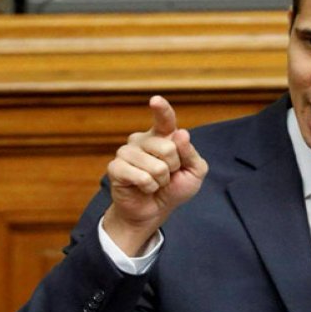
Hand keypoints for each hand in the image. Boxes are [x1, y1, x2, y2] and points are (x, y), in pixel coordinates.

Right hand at [103, 95, 207, 255]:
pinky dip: (149, 187)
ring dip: (161, 180)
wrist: (154, 211)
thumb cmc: (174, 188)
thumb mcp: (194, 171)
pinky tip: (144, 188)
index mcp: (162, 136)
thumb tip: (181, 133)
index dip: (162, 110)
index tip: (155, 101)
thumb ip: (190, 153)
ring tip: (155, 183)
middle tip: (167, 175)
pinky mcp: (116, 167)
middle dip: (174, 167)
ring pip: (156, 166)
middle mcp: (142, 139)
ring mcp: (127, 152)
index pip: (164, 119)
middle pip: (168, 148)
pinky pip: (141, 177)